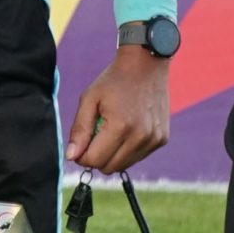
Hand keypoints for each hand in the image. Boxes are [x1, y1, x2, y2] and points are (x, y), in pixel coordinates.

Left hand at [66, 47, 170, 173]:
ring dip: (113, 154)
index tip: (81, 144)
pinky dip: (128, 149)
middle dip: (97, 157)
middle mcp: (141, 136)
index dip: (82, 156)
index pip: (95, 160)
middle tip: (95, 135)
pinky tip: (127, 128)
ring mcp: (154, 139)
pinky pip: (138, 157)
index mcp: (121, 126)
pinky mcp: (162, 139)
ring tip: (112, 129)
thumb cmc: (114, 80)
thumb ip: (79, 129)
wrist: (146, 64)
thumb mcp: (89, 99)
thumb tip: (72, 157)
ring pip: (124, 165)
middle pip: (109, 167)